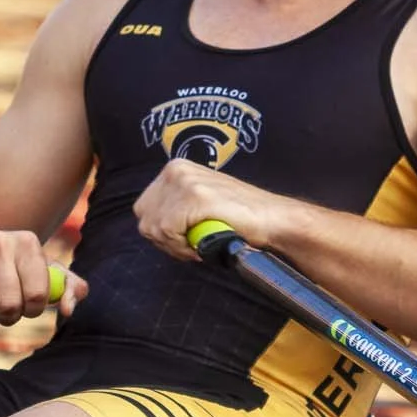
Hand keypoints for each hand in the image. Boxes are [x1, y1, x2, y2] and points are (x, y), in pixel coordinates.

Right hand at [0, 230, 86, 327]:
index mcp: (27, 242)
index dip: (31, 310)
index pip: (38, 295)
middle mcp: (0, 239)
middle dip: (6, 315)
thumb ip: (66, 288)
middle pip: (10, 304)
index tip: (24, 305)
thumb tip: (69, 308)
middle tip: (0, 308)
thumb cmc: (6, 272)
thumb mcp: (39, 276)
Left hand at [132, 160, 279, 261]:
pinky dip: (182, 247)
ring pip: (153, 227)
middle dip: (164, 240)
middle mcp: (175, 170)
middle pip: (144, 219)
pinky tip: (202, 246)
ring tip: (199, 245)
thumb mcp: (198, 201)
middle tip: (191, 246)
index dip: (160, 231)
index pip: (144, 209)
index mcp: (174, 169)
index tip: (184, 240)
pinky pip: (168, 232)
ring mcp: (184, 182)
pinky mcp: (194, 197)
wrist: (272, 219)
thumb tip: (149, 225)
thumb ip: (173, 206)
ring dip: (174, 246)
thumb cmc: (237, 217)